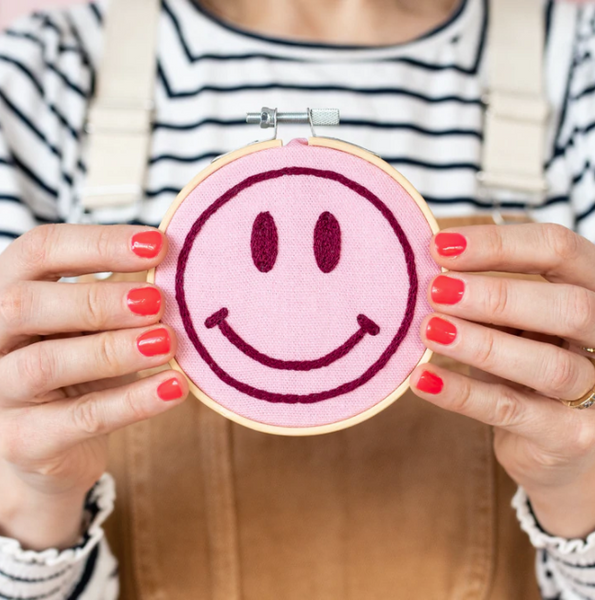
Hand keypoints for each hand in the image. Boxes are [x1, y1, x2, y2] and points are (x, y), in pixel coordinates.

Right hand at [0, 224, 187, 549]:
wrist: (49, 443)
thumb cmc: (77, 365)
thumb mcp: (90, 322)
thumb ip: (119, 295)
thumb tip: (181, 267)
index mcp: (9, 291)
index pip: (39, 249)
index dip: (99, 243)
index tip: (159, 245)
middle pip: (24, 304)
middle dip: (97, 299)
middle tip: (157, 301)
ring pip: (45, 363)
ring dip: (114, 350)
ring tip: (167, 342)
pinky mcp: (24, 441)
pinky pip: (80, 418)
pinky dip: (133, 401)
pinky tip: (174, 387)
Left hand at [410, 223, 594, 538]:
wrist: (554, 443)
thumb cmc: (526, 364)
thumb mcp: (515, 322)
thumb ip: (486, 297)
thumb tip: (425, 270)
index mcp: (591, 291)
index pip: (559, 250)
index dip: (499, 244)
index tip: (439, 247)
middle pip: (570, 306)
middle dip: (497, 296)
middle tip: (436, 290)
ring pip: (549, 366)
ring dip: (481, 344)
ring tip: (429, 330)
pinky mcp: (572, 438)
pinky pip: (513, 411)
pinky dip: (463, 393)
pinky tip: (422, 378)